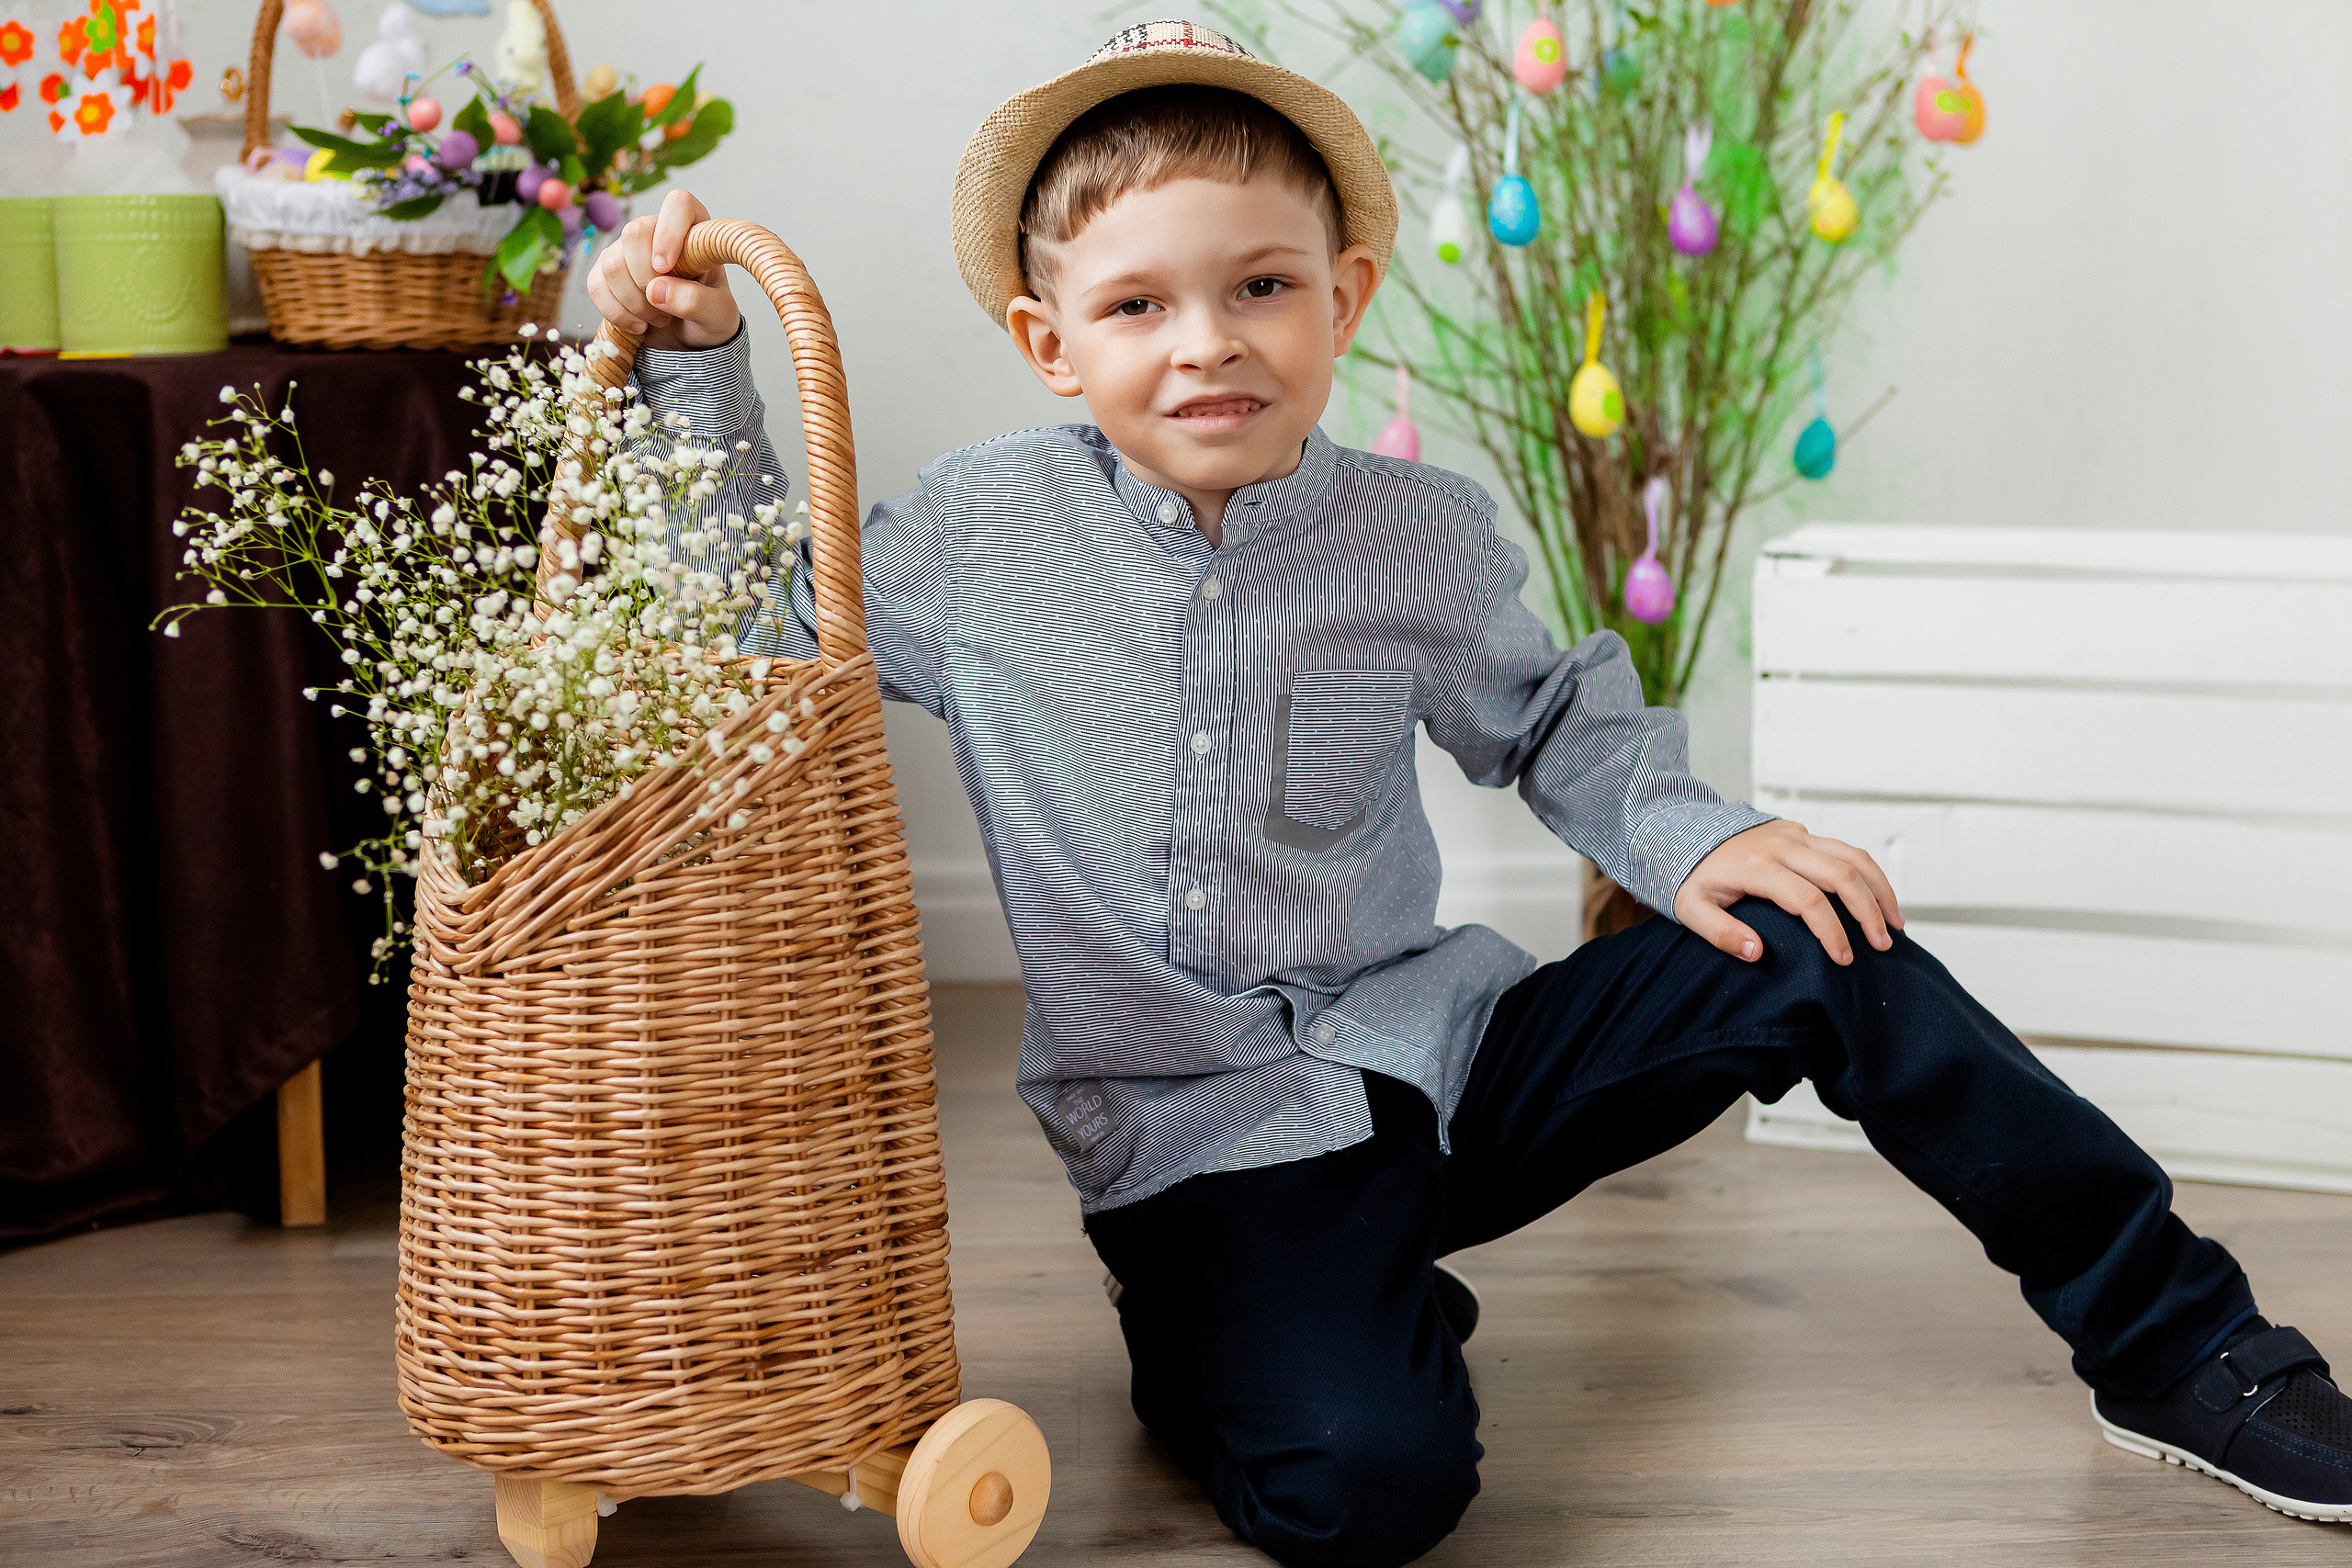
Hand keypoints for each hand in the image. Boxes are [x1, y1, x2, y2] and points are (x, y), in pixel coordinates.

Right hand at [584, 188, 739, 350]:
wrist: (689, 338)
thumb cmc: (709, 317)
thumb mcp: (718, 316)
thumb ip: (697, 302)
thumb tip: (657, 290)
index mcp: (694, 232)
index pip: (679, 203)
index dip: (669, 231)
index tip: (667, 267)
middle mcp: (657, 233)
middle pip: (634, 233)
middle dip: (646, 278)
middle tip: (667, 307)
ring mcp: (627, 251)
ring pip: (612, 264)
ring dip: (633, 302)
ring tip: (659, 318)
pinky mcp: (606, 273)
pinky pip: (596, 285)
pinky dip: (615, 311)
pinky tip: (638, 324)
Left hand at [1672, 820, 1902, 965]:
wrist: (1684, 833)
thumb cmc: (1691, 877)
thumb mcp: (1691, 909)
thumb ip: (1719, 933)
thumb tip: (1756, 953)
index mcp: (1757, 866)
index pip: (1809, 900)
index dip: (1831, 932)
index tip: (1844, 960)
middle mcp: (1782, 846)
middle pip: (1841, 874)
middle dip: (1869, 912)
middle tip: (1882, 946)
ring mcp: (1795, 835)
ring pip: (1852, 855)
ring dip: (1879, 889)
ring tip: (1894, 924)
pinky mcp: (1801, 832)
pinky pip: (1845, 849)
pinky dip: (1868, 874)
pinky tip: (1878, 899)